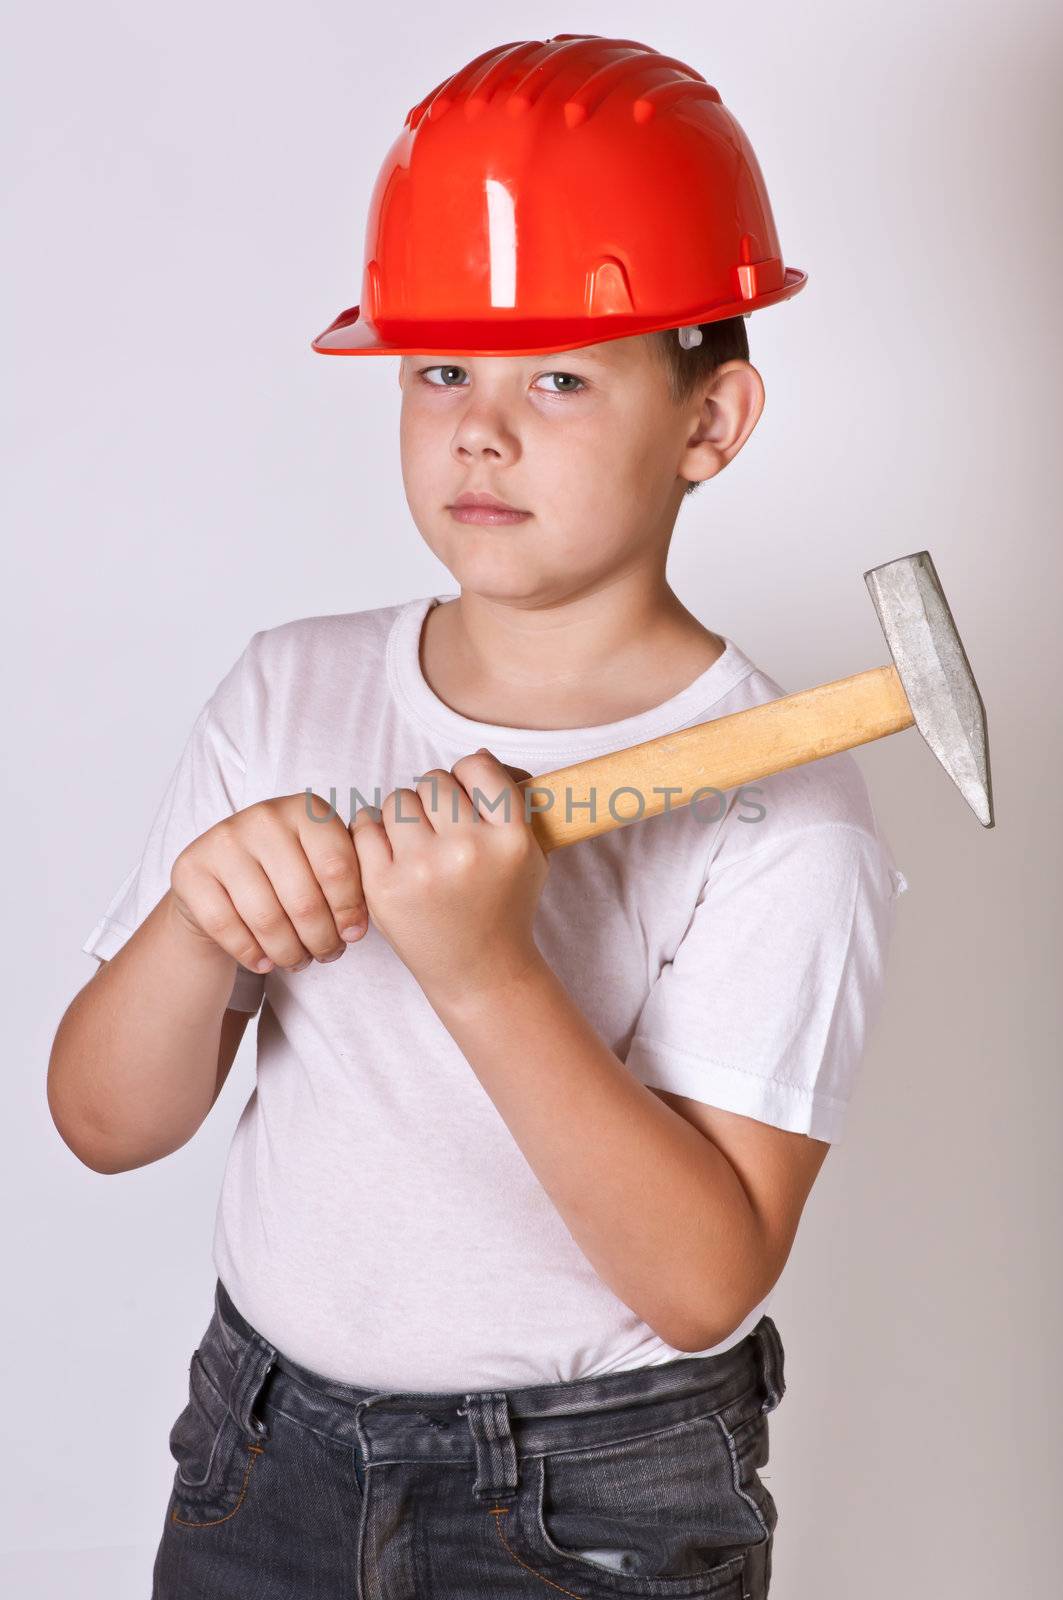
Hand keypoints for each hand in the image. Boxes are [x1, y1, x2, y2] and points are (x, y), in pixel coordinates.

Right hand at [169, 793, 368, 973]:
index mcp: (305, 809)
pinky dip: (252, 955)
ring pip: (267, 920)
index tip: (353, 935)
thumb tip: (355, 930)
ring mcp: (223, 841)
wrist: (221, 875)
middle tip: (327, 955)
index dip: (350, 910)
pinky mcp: (191, 870)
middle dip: (322, 940)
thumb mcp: (321, 863)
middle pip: (304, 900)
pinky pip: (228, 929)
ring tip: (299, 961)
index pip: (338, 868)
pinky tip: (266, 962)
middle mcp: (263, 817)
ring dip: (290, 953)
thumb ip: (348, 883)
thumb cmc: (287, 872)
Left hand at [349, 748, 548, 1004]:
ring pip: (398, 799)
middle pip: (434, 781)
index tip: (467, 796)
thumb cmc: (505, 905)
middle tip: (441, 825)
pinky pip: (365, 826)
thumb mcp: (530, 853)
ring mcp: (423, 869)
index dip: (469, 776)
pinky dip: (374, 834)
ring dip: (404, 814)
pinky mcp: (385, 887)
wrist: (480, 969)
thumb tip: (479, 756)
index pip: (478, 767)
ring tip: (417, 841)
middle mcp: (467, 850)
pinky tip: (392, 852)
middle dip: (435, 797)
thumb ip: (510, 802)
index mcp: (510, 838)